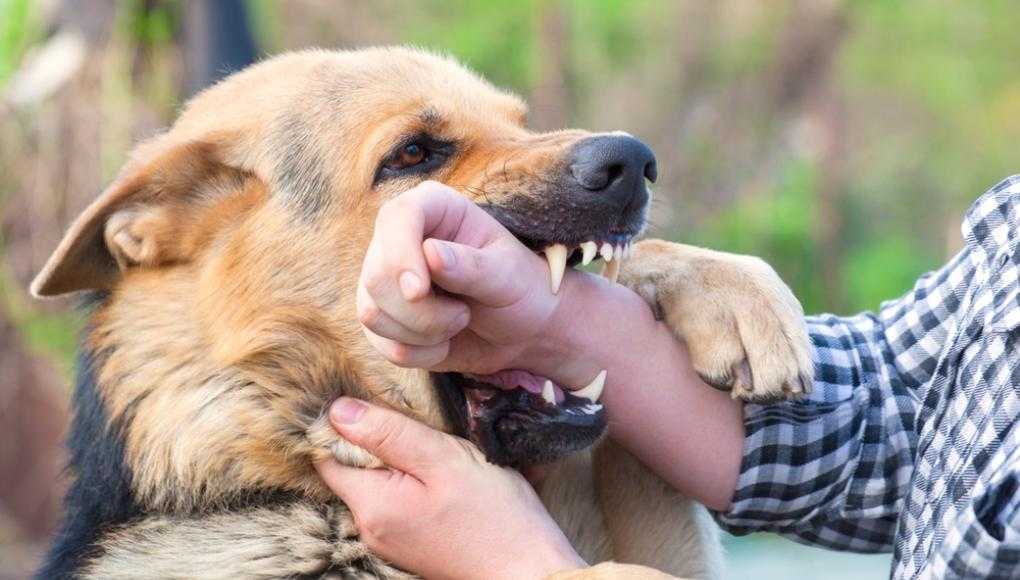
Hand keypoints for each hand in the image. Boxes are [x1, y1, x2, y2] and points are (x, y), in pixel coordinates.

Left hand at [315, 398, 585, 579]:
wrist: (531, 571)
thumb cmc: (496, 516)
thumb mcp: (444, 459)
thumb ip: (389, 434)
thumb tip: (337, 411)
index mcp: (372, 506)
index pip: (327, 455)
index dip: (344, 423)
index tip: (376, 402)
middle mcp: (371, 528)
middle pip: (354, 467)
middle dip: (378, 439)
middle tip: (420, 423)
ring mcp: (391, 539)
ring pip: (379, 481)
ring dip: (401, 458)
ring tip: (438, 447)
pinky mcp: (412, 542)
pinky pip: (399, 499)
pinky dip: (415, 480)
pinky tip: (444, 474)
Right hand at [358, 181, 567, 375]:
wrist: (520, 331)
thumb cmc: (519, 289)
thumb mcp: (508, 275)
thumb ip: (472, 266)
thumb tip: (431, 253)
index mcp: (434, 209)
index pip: (396, 217)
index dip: (400, 255)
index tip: (419, 292)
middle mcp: (400, 238)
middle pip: (377, 276)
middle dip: (422, 313)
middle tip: (464, 315)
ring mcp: (386, 279)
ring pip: (372, 313)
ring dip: (423, 334)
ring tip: (458, 322)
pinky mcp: (381, 317)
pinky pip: (381, 345)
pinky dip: (419, 354)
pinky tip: (444, 343)